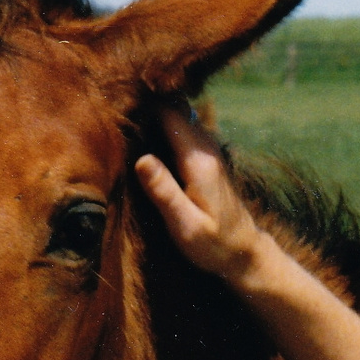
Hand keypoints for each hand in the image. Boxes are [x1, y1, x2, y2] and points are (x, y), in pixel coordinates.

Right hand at [134, 105, 267, 284]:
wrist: (244, 252)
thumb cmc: (213, 243)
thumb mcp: (184, 224)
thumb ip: (164, 191)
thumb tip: (141, 158)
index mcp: (198, 161)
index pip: (169, 114)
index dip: (144, 107)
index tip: (118, 108)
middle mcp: (206, 149)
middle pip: (174, 110)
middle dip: (147, 108)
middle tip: (116, 115)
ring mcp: (209, 151)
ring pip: (179, 118)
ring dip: (155, 117)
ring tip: (127, 124)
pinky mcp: (206, 159)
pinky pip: (182, 132)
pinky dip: (164, 129)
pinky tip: (146, 139)